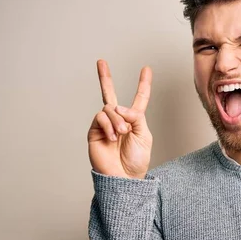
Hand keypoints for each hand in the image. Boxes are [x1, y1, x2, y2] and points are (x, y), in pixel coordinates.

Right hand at [87, 60, 152, 178]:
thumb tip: (118, 106)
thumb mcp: (143, 135)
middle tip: (101, 61)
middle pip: (110, 94)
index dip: (143, 84)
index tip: (146, 69)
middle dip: (105, 77)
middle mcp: (118, 119)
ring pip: (109, 107)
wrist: (123, 178)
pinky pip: (100, 117)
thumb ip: (135, 117)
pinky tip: (112, 137)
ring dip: (117, 120)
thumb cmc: (136, 161)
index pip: (139, 98)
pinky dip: (108, 125)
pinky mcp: (94, 131)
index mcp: (134, 120)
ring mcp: (105, 125)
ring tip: (121, 134)